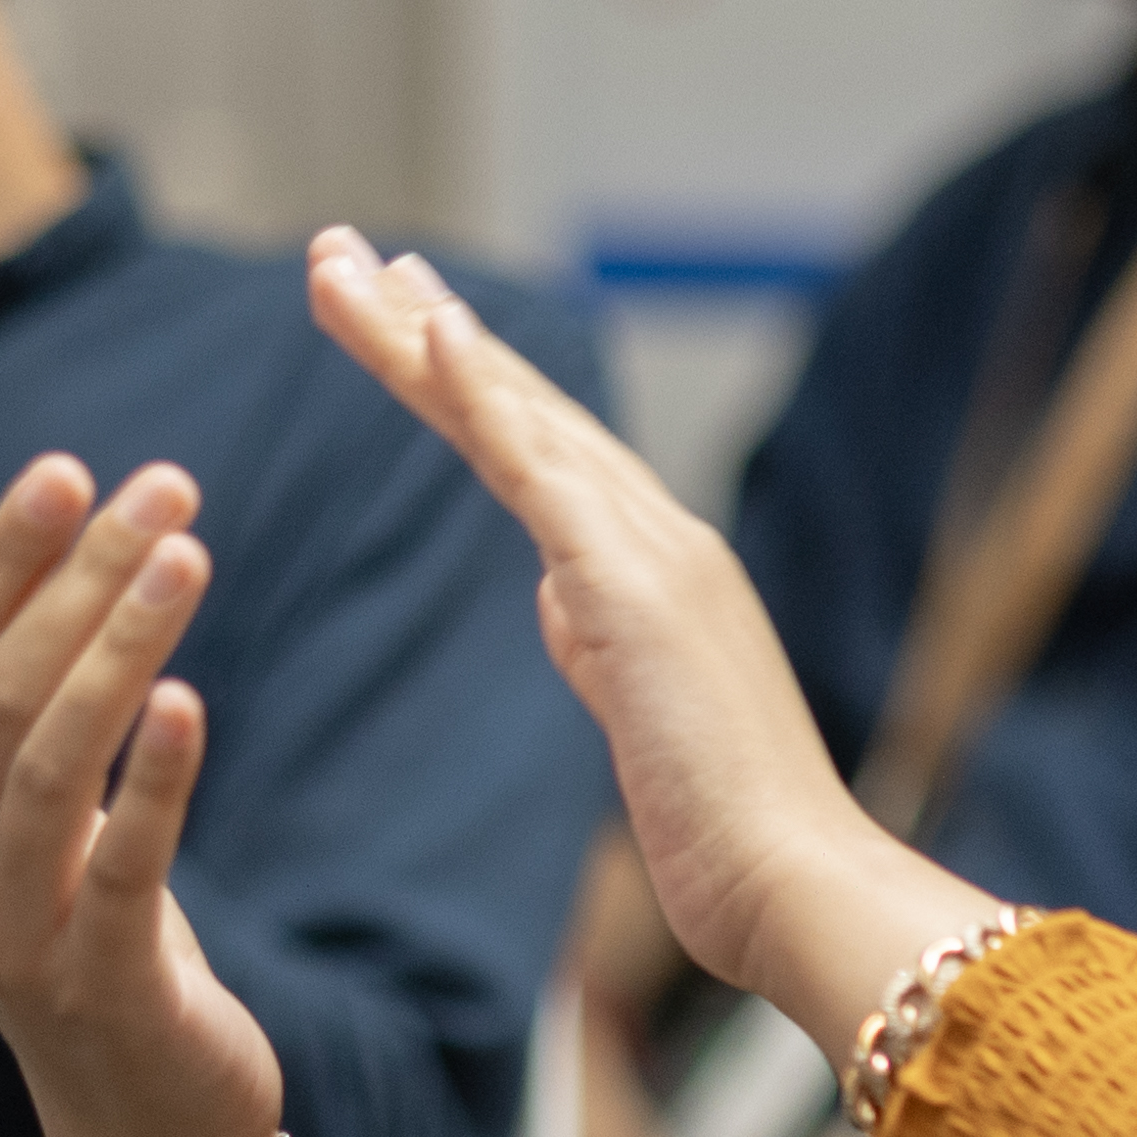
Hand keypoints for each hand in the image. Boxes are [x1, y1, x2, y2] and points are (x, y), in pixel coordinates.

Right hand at [0, 461, 304, 1136]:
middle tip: (162, 487)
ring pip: (56, 769)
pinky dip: (159, 781)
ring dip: (122, 652)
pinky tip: (192, 703)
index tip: (65, 470)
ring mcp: (16, 936)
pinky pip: (122, 869)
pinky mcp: (104, 986)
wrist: (138, 1114)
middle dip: (77, 583)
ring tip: (188, 559)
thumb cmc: (61, 930)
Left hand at [296, 230, 993, 1057]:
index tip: (406, 316)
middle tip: (341, 252)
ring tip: (343, 265)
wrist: (794, 884)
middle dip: (423, 327)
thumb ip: (603, 652)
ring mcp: (654, 552)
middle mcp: (660, 536)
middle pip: (520, 407)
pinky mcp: (636, 587)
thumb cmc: (729, 833)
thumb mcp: (644, 725)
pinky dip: (484, 395)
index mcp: (656, 571)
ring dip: (421, 336)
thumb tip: (560, 605)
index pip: (541, 451)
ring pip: (518, 414)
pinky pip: (542, 471)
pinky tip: (430, 329)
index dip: (468, 380)